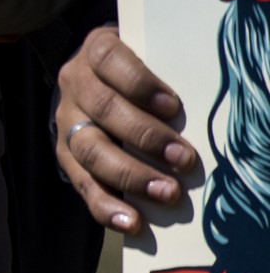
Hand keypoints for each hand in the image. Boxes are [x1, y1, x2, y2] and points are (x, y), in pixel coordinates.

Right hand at [55, 25, 201, 231]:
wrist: (100, 80)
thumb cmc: (139, 71)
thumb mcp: (149, 58)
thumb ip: (167, 73)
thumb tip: (205, 104)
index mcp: (96, 51)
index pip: (109, 60)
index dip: (138, 83)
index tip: (173, 106)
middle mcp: (75, 84)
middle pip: (102, 108)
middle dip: (145, 136)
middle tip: (184, 159)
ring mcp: (66, 121)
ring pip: (89, 148)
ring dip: (130, 174)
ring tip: (167, 193)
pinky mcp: (66, 155)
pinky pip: (81, 182)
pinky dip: (105, 205)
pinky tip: (131, 221)